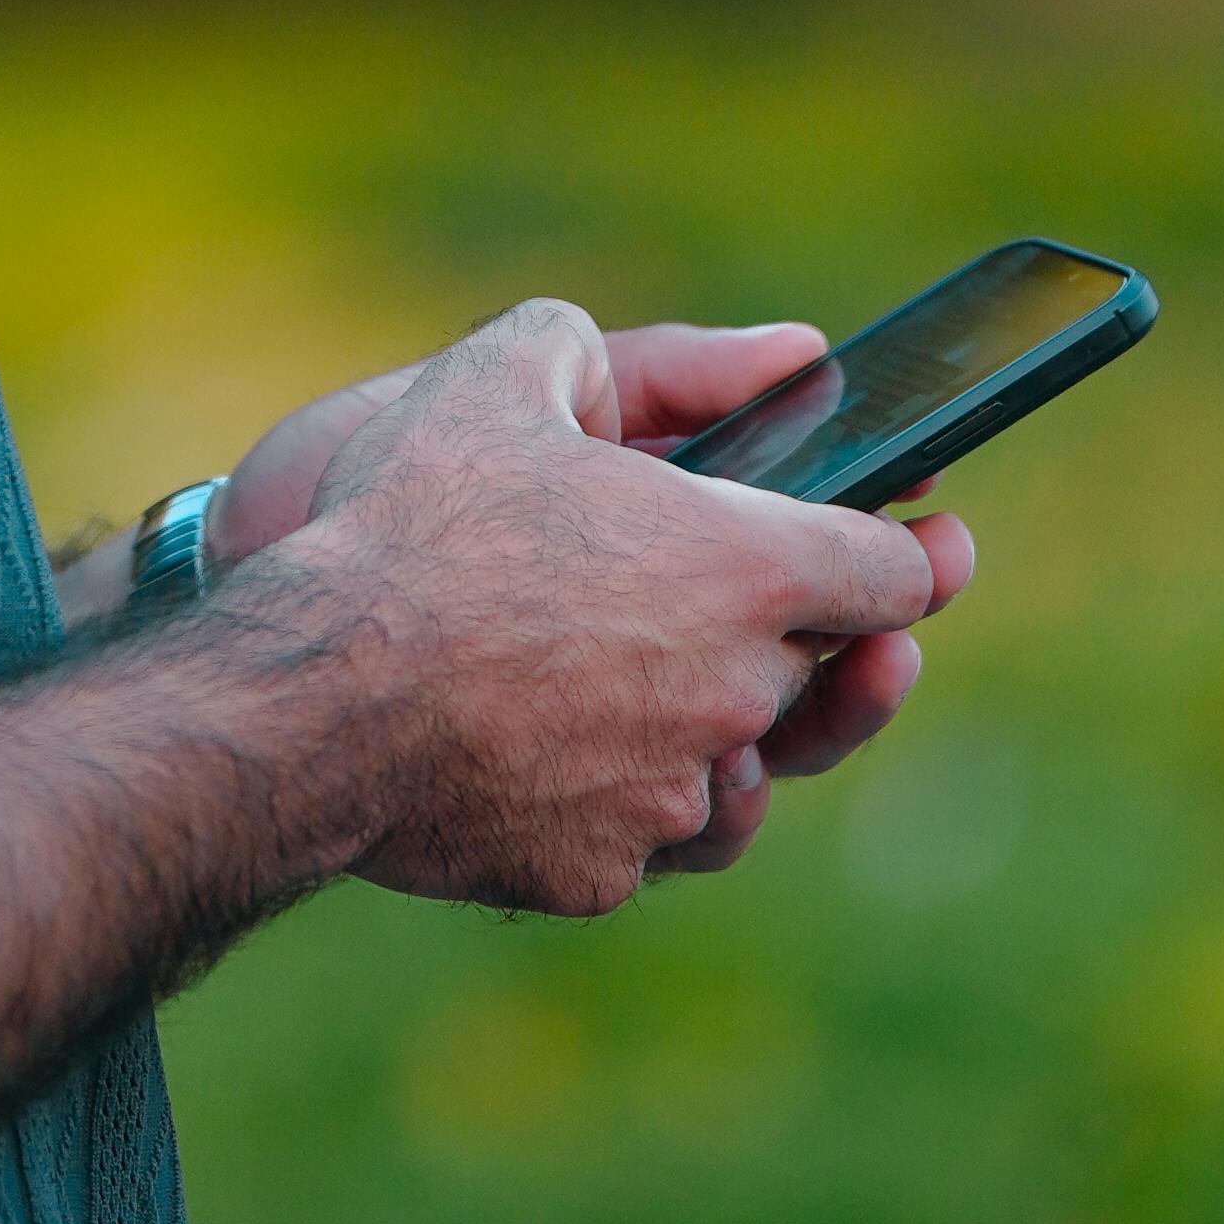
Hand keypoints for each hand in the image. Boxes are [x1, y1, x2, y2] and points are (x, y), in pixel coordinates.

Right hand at [244, 298, 953, 917]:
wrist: (310, 699)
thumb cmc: (407, 528)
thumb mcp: (485, 381)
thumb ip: (571, 348)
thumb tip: (596, 351)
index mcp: (742, 566)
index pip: (895, 577)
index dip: (904, 557)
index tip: (913, 551)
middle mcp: (735, 692)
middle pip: (817, 679)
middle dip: (788, 643)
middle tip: (728, 611)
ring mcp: (674, 799)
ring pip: (734, 777)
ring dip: (702, 736)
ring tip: (629, 687)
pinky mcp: (602, 876)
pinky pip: (637, 844)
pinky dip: (609, 805)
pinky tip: (549, 757)